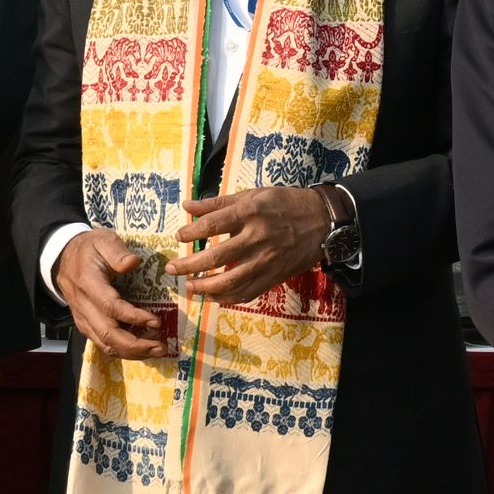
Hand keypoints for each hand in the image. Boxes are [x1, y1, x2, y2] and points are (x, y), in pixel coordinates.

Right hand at [54, 231, 179, 359]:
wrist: (63, 258)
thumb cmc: (88, 249)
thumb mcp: (103, 240)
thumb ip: (117, 251)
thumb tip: (133, 263)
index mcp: (88, 284)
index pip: (111, 307)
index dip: (134, 317)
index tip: (157, 321)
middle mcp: (84, 307)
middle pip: (108, 334)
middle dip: (136, 345)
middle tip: (161, 346)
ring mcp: (83, 319)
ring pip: (105, 344)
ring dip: (132, 352)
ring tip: (156, 350)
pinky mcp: (86, 325)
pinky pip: (103, 344)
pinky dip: (123, 350)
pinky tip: (142, 348)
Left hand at [167, 185, 335, 307]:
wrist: (322, 221)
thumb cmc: (284, 203)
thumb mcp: (253, 195)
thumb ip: (218, 203)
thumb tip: (187, 206)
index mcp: (250, 213)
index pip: (211, 225)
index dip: (190, 233)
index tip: (178, 237)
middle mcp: (257, 238)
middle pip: (215, 257)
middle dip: (188, 266)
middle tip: (171, 269)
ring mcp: (266, 261)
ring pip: (229, 282)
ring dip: (204, 287)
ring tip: (190, 286)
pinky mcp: (273, 276)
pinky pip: (246, 293)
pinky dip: (227, 298)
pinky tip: (214, 296)